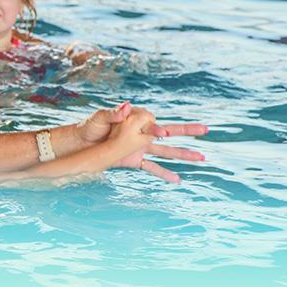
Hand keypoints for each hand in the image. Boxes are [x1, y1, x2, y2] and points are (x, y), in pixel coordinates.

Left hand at [76, 103, 208, 182]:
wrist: (80, 143)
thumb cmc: (89, 127)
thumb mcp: (99, 118)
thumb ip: (113, 113)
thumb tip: (125, 105)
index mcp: (134, 120)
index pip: (151, 122)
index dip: (157, 128)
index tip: (162, 133)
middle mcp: (140, 133)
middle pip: (168, 131)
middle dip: (187, 130)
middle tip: (206, 129)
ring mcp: (139, 147)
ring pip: (166, 151)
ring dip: (183, 154)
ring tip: (202, 158)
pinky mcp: (134, 159)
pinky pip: (152, 167)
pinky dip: (164, 174)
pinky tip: (177, 180)